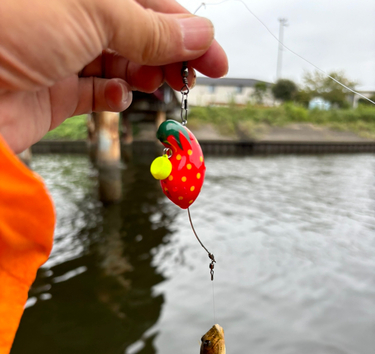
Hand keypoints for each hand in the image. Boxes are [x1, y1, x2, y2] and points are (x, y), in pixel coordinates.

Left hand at [0, 0, 227, 152]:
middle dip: (170, 53)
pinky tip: (119, 94)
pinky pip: (95, 92)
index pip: (146, 2)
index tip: (212, 54)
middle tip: (196, 76)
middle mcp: (70, 17)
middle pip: (136, 32)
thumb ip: (147, 26)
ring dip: (145, 72)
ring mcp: (61, 55)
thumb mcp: (92, 12)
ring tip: (161, 83)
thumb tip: (197, 34)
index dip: (184, 27)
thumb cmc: (8, 30)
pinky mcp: (53, 93)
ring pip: (120, 62)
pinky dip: (113, 94)